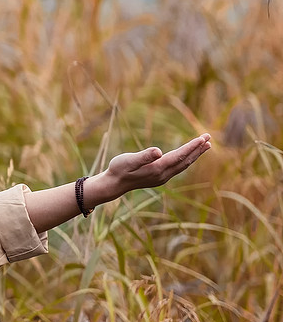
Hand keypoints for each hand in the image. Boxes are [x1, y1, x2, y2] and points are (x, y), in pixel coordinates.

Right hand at [97, 133, 212, 200]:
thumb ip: (143, 156)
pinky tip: (188, 155)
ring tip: (205, 145)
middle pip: (185, 161)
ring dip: (195, 155)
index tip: (203, 138)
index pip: (179, 156)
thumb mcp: (128, 160)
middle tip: (208, 137)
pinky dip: (187, 159)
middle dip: (198, 149)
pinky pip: (178, 167)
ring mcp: (163, 177)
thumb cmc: (118, 169)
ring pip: (184, 165)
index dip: (192, 147)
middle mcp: (163, 175)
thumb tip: (158, 151)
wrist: (114, 184)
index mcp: (157, 168)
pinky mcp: (160, 177)